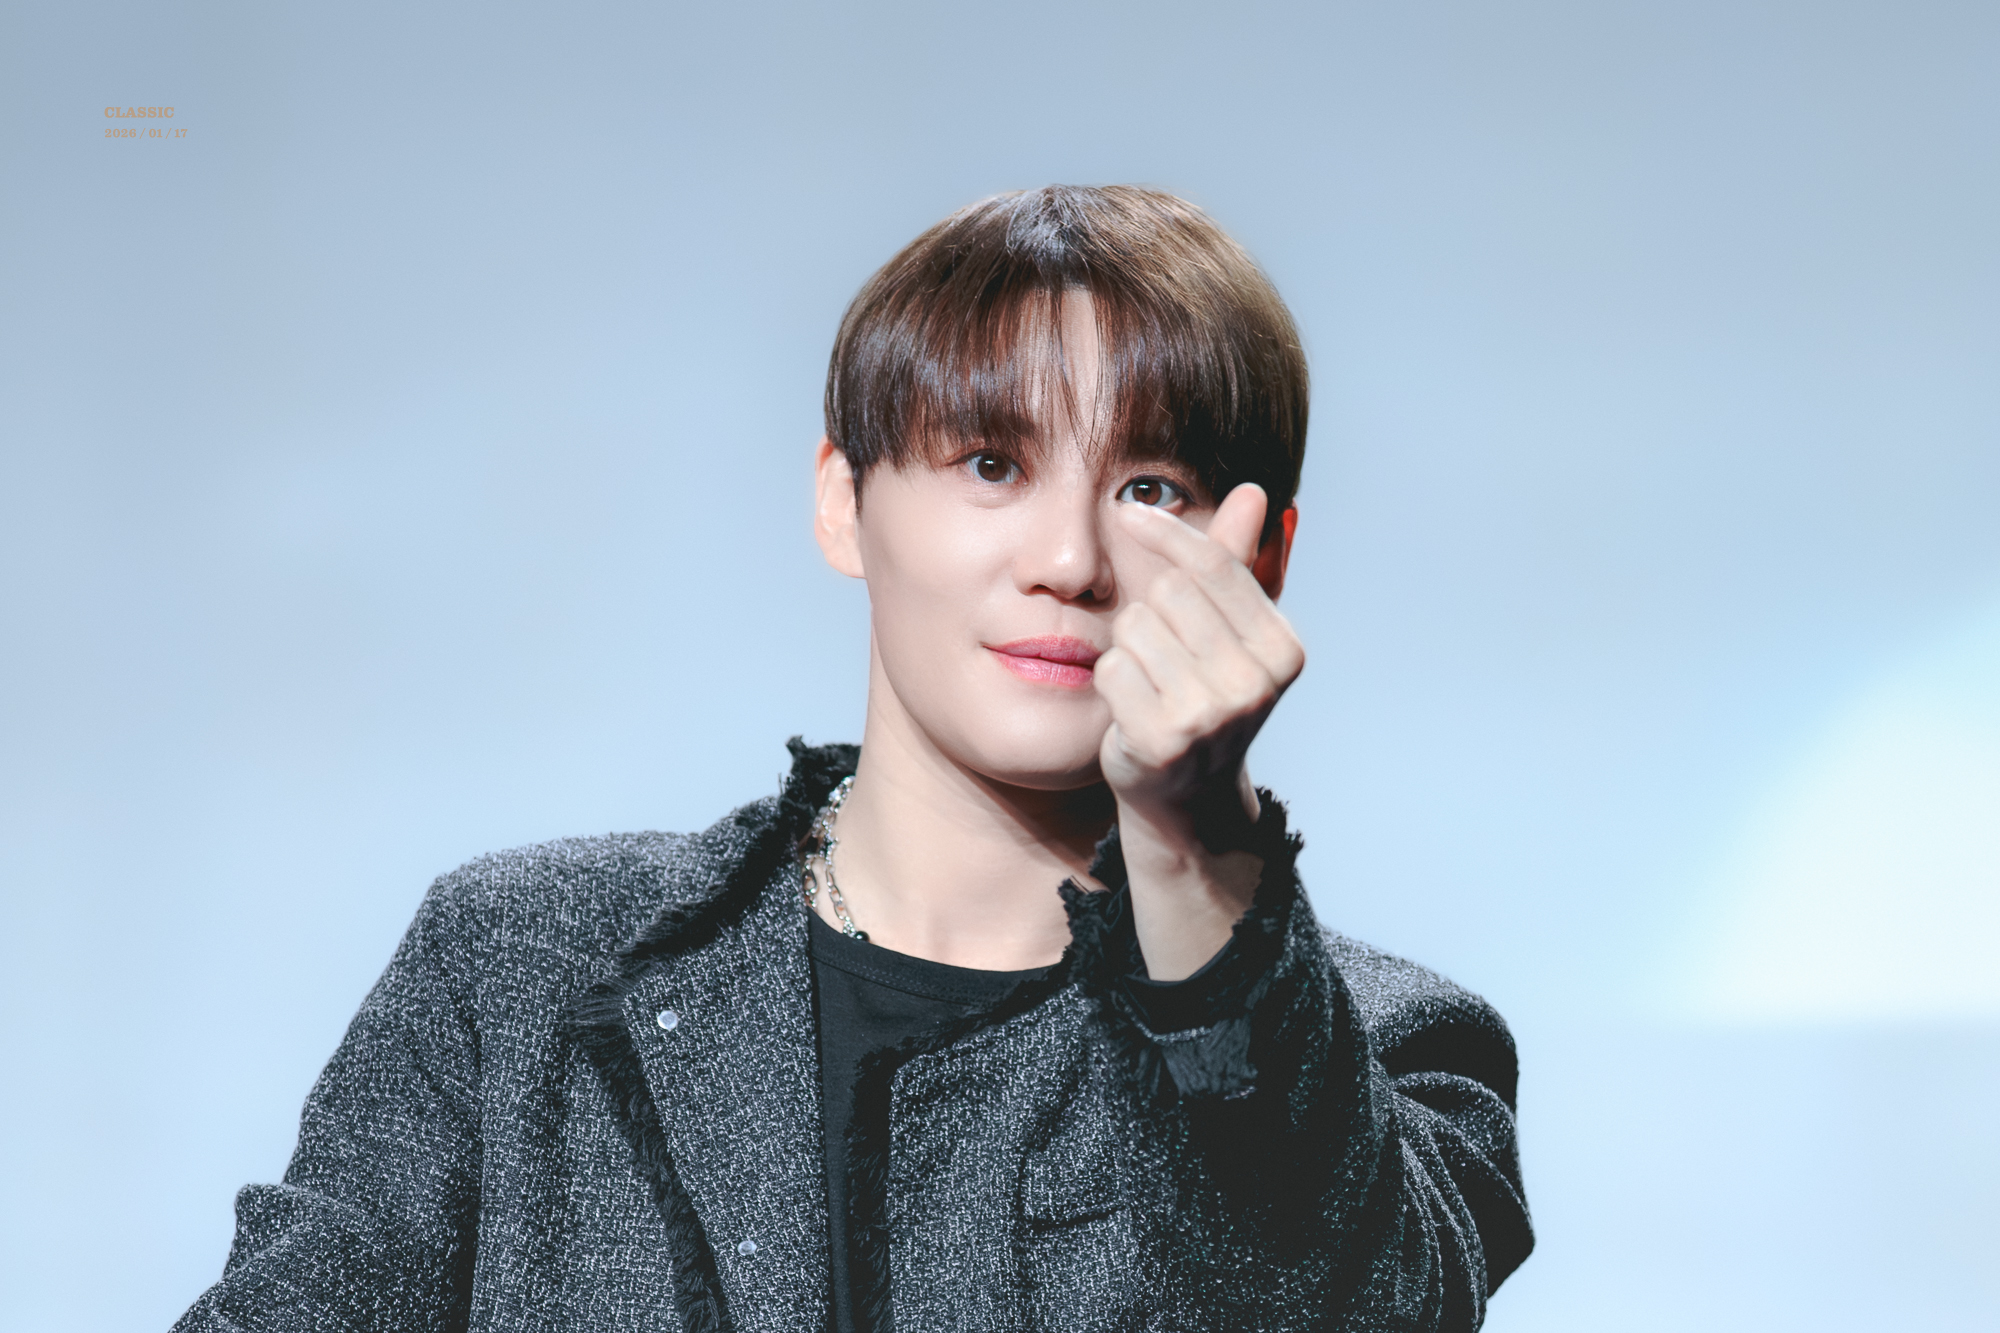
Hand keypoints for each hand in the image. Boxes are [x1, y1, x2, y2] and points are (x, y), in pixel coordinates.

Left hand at [1092, 484, 1304, 977]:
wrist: (1187, 798)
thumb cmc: (1202, 698)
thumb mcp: (1228, 633)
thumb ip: (1234, 564)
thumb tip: (1253, 493)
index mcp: (1281, 649)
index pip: (1212, 565)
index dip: (1166, 532)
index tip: (1129, 512)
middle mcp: (1255, 682)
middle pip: (1169, 592)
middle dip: (1151, 610)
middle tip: (1162, 652)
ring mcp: (1211, 714)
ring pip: (1135, 627)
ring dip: (1129, 647)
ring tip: (1151, 683)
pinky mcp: (1163, 739)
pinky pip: (1112, 668)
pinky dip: (1111, 682)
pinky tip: (1131, 709)